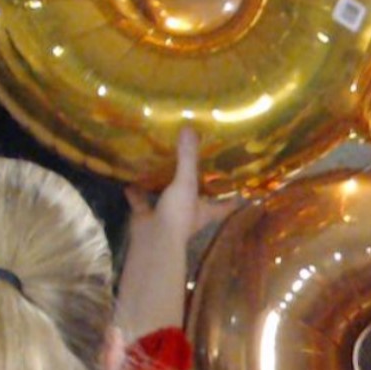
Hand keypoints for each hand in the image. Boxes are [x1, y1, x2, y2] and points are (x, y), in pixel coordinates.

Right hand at [124, 128, 237, 247]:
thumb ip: (188, 158)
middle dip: (198, 185)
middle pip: (198, 198)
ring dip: (165, 185)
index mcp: (206, 210)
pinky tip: (130, 176)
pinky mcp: (148, 217)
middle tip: (198, 164)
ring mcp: (168, 217)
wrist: (151, 240)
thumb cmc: (178, 214)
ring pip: (169, 198)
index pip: (227, 203)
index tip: (240, 184)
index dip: (234, 196)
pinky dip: (136, 191)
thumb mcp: (186, 183)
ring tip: (163, 164)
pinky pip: (141, 202)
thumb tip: (190, 129)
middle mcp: (190, 214)